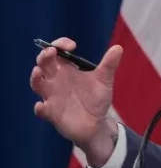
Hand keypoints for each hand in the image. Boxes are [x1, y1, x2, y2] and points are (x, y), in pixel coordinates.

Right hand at [30, 38, 122, 166]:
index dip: (60, 45)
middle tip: (51, 52)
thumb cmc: (96, 98)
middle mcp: (56, 80)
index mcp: (67, 69)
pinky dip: (40, 108)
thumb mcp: (104, 80)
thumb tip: (118, 47)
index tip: (72, 46)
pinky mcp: (52, 113)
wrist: (96, 123)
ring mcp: (52, 96)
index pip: (57, 52)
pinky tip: (42, 105)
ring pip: (37, 84)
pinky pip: (41, 110)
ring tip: (37, 72)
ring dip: (35, 78)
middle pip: (43, 64)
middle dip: (44, 56)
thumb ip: (109, 65)